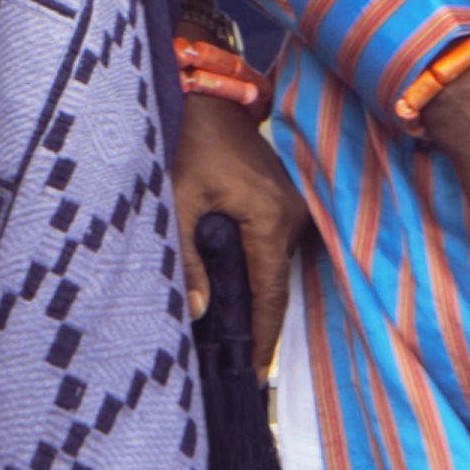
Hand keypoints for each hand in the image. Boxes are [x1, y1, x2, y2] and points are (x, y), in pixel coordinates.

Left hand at [174, 91, 310, 376]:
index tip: (254, 376)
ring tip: (233, 337)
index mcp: (270, 220)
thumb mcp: (177, 200)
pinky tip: (234, 289)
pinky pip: (273, 246)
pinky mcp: (283, 198)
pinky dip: (256, 269)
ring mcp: (292, 205)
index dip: (263, 339)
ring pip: (274, 266)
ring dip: (256, 297)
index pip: (271, 296)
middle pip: (275, 285)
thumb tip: (195, 311)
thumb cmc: (187, 142)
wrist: (205, 93)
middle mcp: (291, 216)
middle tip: (235, 366)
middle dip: (258, 325)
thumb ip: (186, 257)